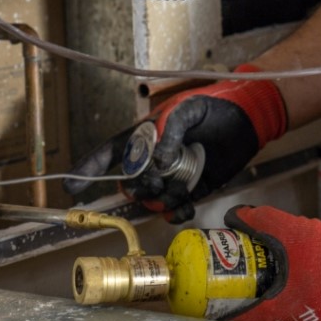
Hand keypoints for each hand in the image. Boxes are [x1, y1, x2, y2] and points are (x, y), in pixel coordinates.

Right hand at [63, 65, 286, 222]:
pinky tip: (186, 206)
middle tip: (160, 180)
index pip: (110, 153)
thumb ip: (169, 131)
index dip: (89, 170)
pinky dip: (176, 213)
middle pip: (129, 184)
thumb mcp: (188, 109)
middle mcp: (153, 160)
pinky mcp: (190, 190)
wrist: (247, 122)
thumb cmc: (214, 107)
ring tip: (183, 188)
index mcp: (145, 137)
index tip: (73, 188)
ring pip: (151, 200)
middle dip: (140, 188)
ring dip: (162, 200)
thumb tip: (158, 162)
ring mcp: (170, 177)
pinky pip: (173, 211)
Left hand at [224, 205, 320, 320]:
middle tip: (263, 302)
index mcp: (283, 307)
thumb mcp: (297, 230)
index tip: (229, 303)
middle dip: (267, 315)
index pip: (246, 318)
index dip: (236, 310)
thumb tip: (240, 217)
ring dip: (292, 320)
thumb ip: (264, 222)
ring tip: (296, 305)